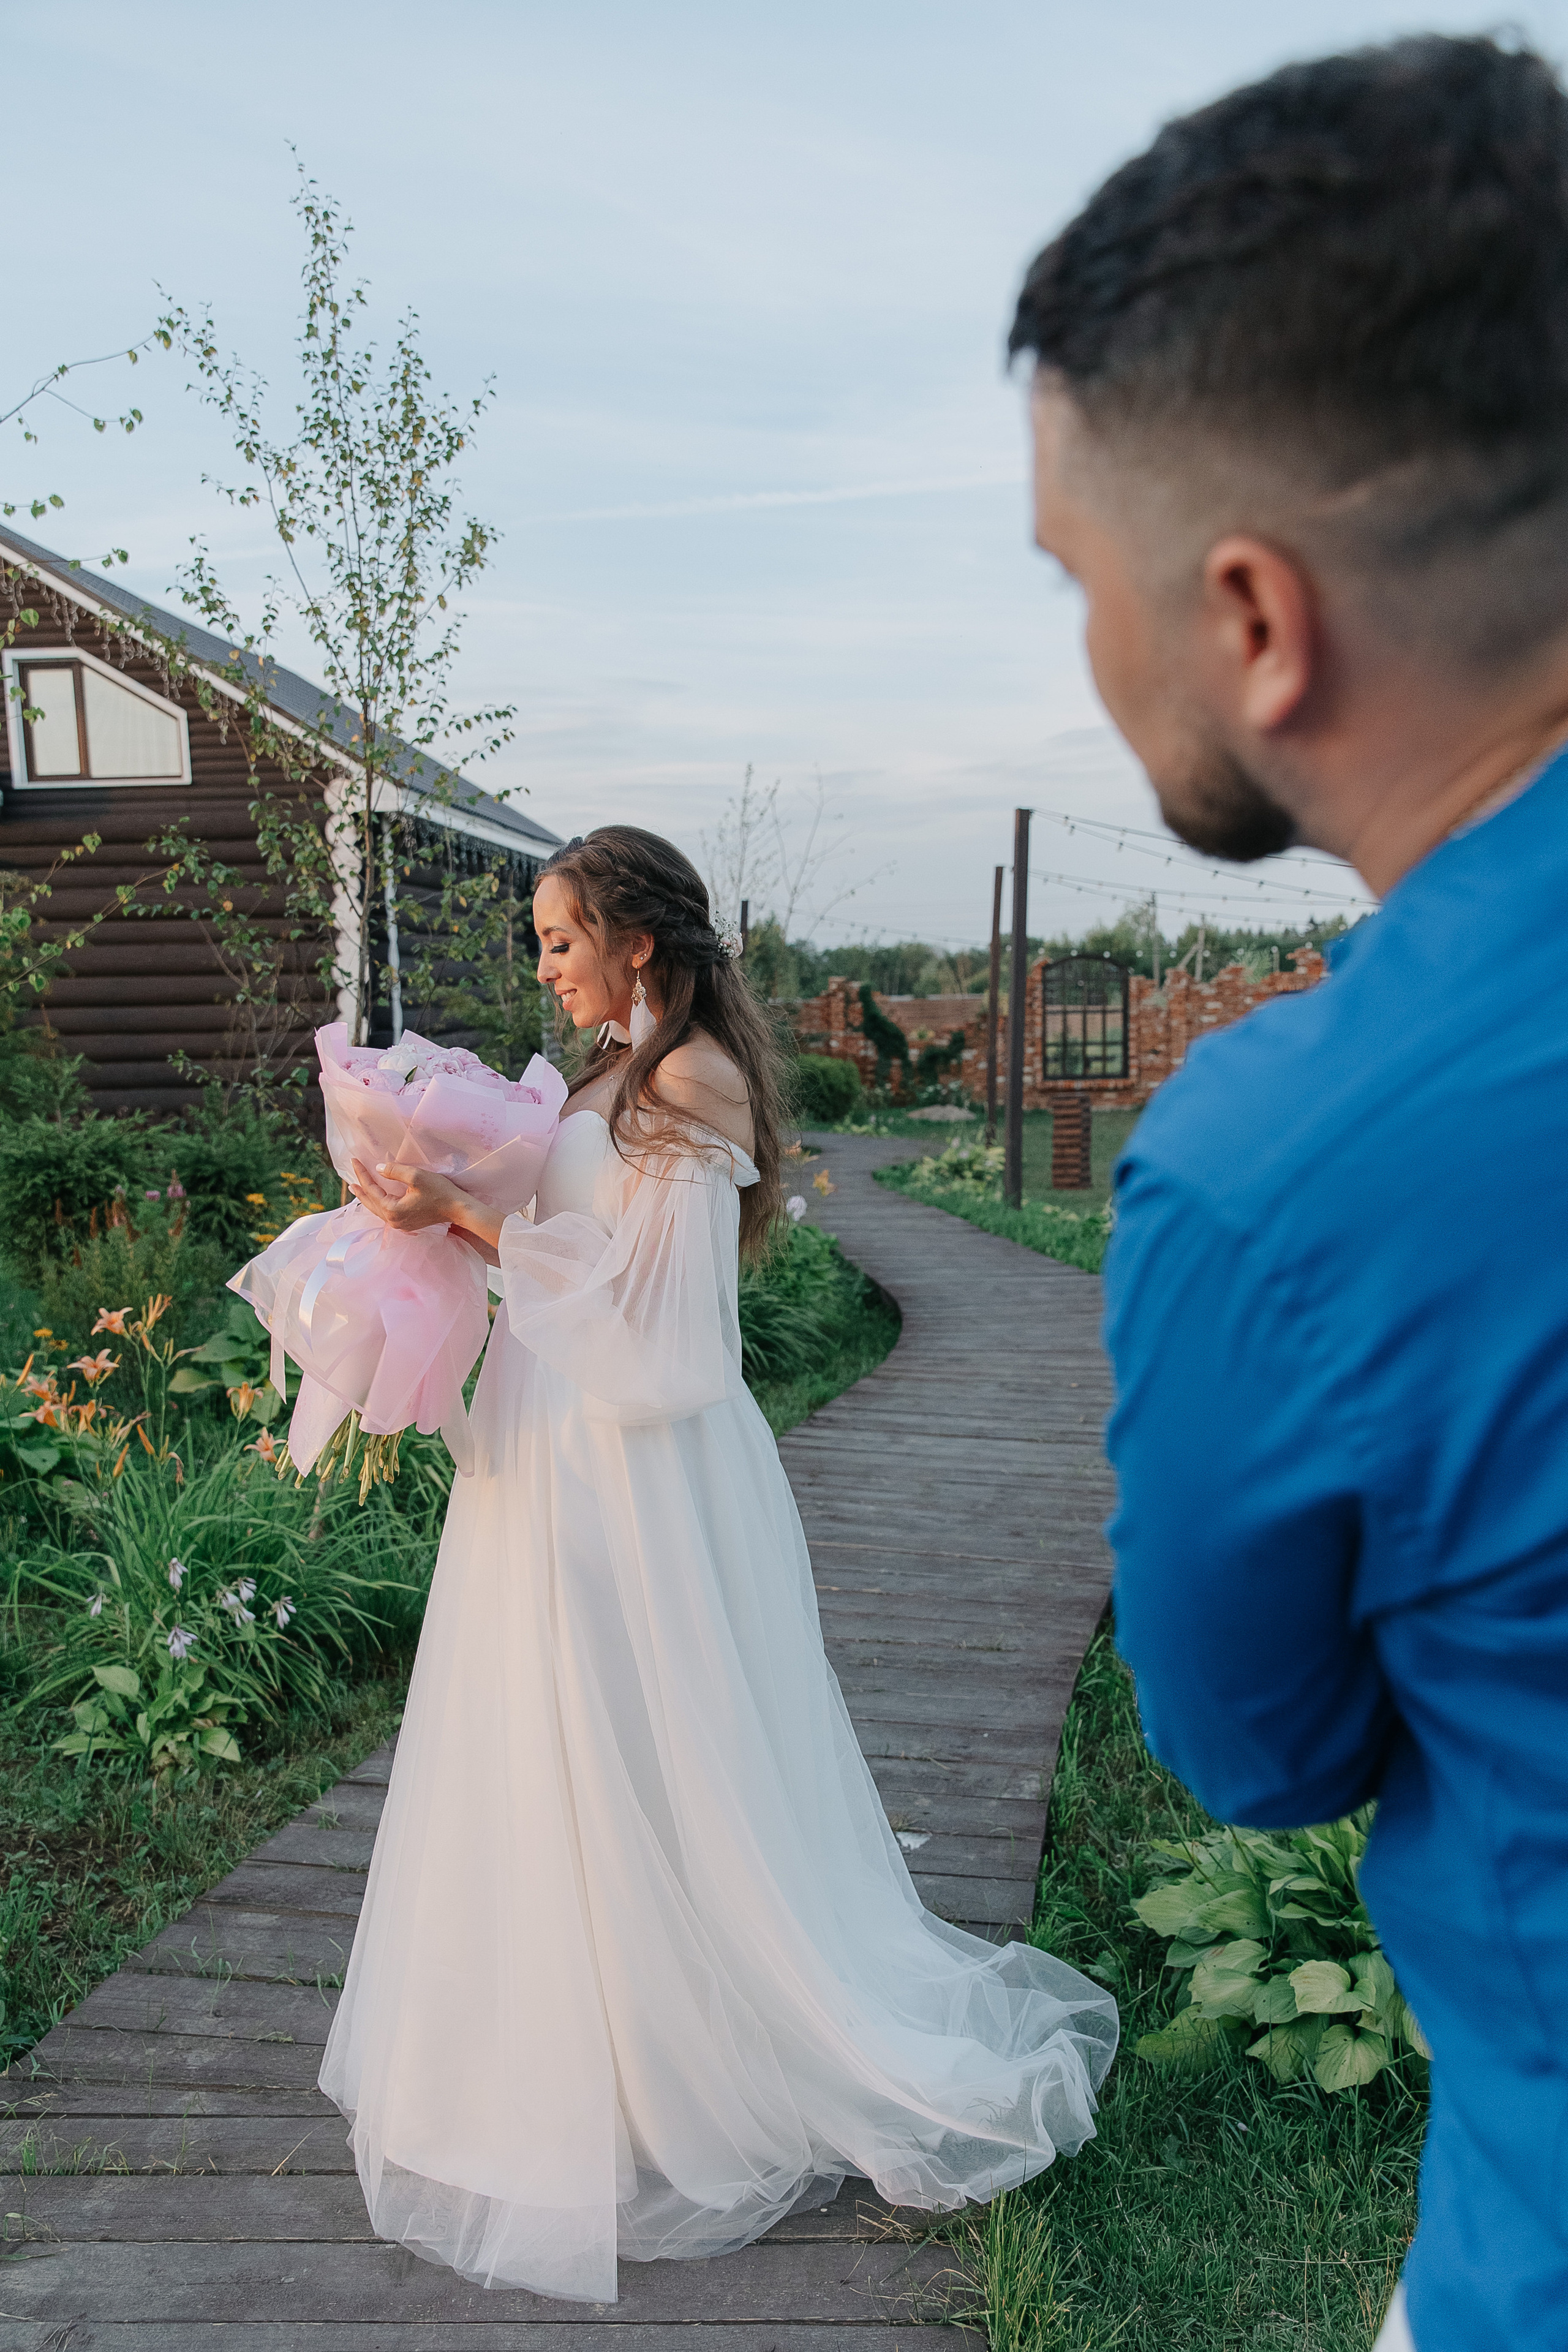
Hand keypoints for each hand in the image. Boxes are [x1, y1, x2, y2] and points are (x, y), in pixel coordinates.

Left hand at [349, 1157, 469, 1233]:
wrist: (457, 1209)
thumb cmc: (440, 1192)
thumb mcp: (416, 1176)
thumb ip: (394, 1171)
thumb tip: (377, 1168)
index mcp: (393, 1210)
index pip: (372, 1190)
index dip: (362, 1174)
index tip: (354, 1161)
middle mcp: (393, 1221)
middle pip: (371, 1203)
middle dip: (361, 1188)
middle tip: (350, 1177)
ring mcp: (400, 1225)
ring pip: (377, 1210)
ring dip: (367, 1198)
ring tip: (358, 1188)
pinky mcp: (407, 1224)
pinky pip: (386, 1213)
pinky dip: (378, 1203)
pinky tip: (376, 1199)